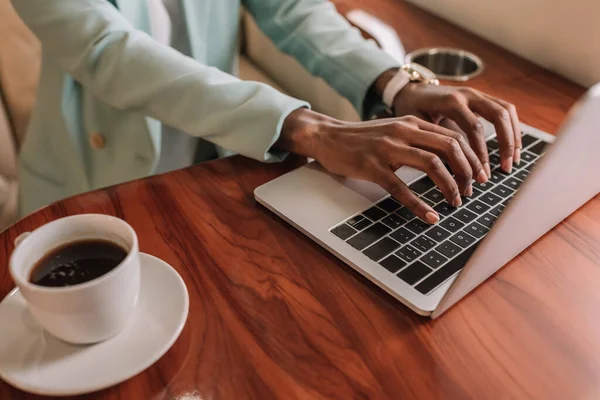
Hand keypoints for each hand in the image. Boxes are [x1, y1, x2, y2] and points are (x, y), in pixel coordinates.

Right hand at [277, 109, 488, 223]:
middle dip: (467, 172)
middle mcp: (404, 132)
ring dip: (450, 186)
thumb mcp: (394, 131)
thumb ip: (419, 139)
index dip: (472, 158)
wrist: (327, 137)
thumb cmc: (362, 138)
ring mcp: (387, 149)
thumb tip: (449, 157)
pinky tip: (429, 217)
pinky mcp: (372, 167)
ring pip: (432, 164)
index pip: (454, 136)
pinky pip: (401, 188)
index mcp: (412, 123)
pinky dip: (419, 205)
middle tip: (471, 191)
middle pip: (450, 147)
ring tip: (455, 202)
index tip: (480, 176)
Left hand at [393, 83, 521, 175]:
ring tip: (512, 160)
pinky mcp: (481, 97)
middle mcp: (468, 94)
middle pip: (498, 116)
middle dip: (505, 144)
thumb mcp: (416, 125)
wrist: (410, 90)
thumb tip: (450, 171)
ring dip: (513, 136)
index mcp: (451, 101)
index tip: (482, 175)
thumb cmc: (410, 109)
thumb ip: (434, 142)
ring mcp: (477, 93)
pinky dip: (512, 127)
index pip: (474, 128)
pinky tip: (512, 146)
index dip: (481, 153)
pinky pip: (504, 109)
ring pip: (506, 110)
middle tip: (505, 169)